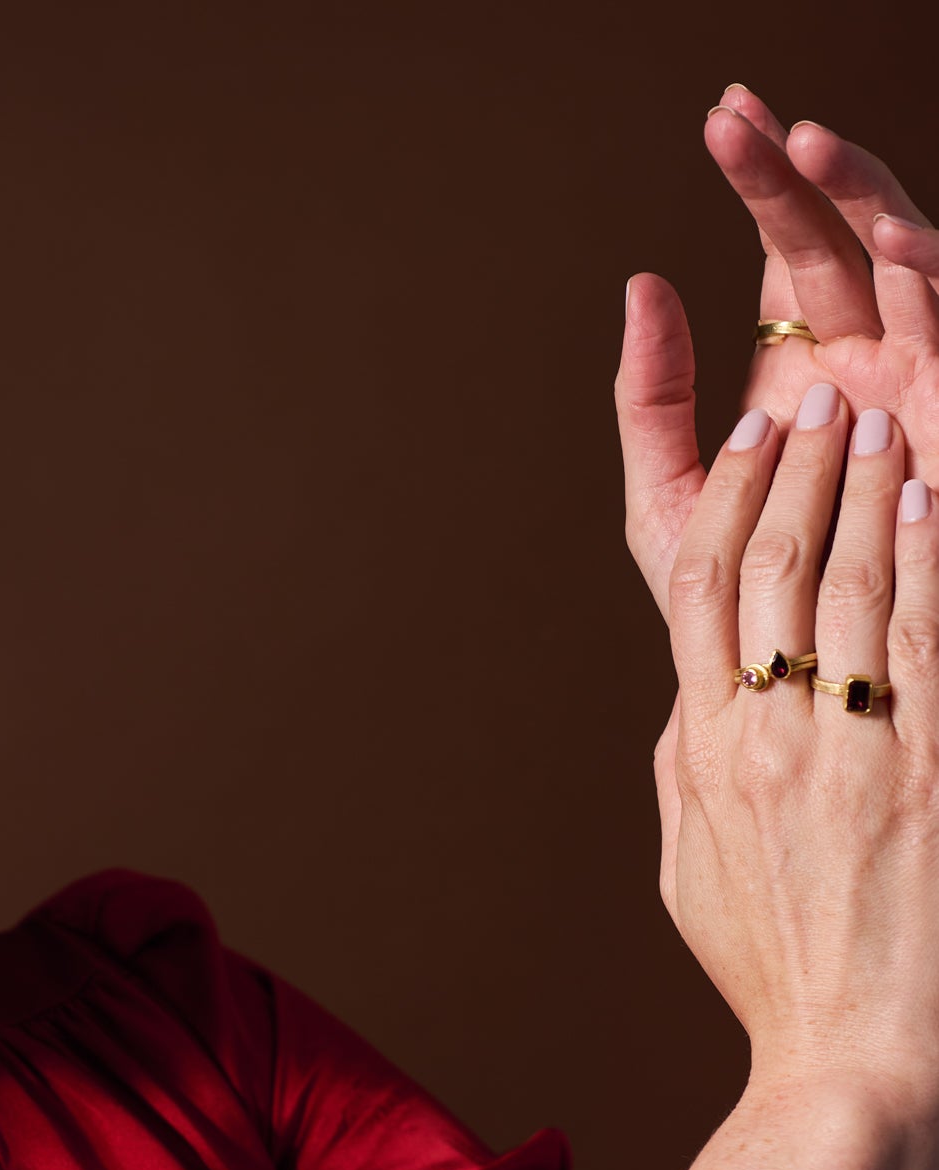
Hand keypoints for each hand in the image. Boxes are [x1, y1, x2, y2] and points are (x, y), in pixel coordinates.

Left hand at [621, 84, 938, 619]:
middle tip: (736, 116)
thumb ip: (651, 397)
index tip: (722, 115)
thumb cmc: (741, 594)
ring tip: (800, 146)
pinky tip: (883, 235)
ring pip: (895, 261)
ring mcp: (913, 378)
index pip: (785, 248)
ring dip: (858, 197)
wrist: (804, 674)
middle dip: (788, 174)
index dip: (760, 182)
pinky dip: (922, 277)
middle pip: (830, 238)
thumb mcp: (672, 494)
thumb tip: (639, 286)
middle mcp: (863, 360)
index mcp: (799, 369)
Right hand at [658, 384, 938, 1106]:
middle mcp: (768, 736)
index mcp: (703, 751)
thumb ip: (688, 770)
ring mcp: (854, 752)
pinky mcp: (933, 769)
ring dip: (861, 493)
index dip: (724, 501)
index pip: (702, 590)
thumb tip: (695, 694)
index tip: (745, 442)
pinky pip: (922, 641)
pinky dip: (923, 562)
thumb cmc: (772, 967)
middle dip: (793, 471)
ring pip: (846, 588)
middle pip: (769, 568)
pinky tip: (929, 501)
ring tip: (874, 424)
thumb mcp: (690, 868)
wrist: (852, 1056)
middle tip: (812, 402)